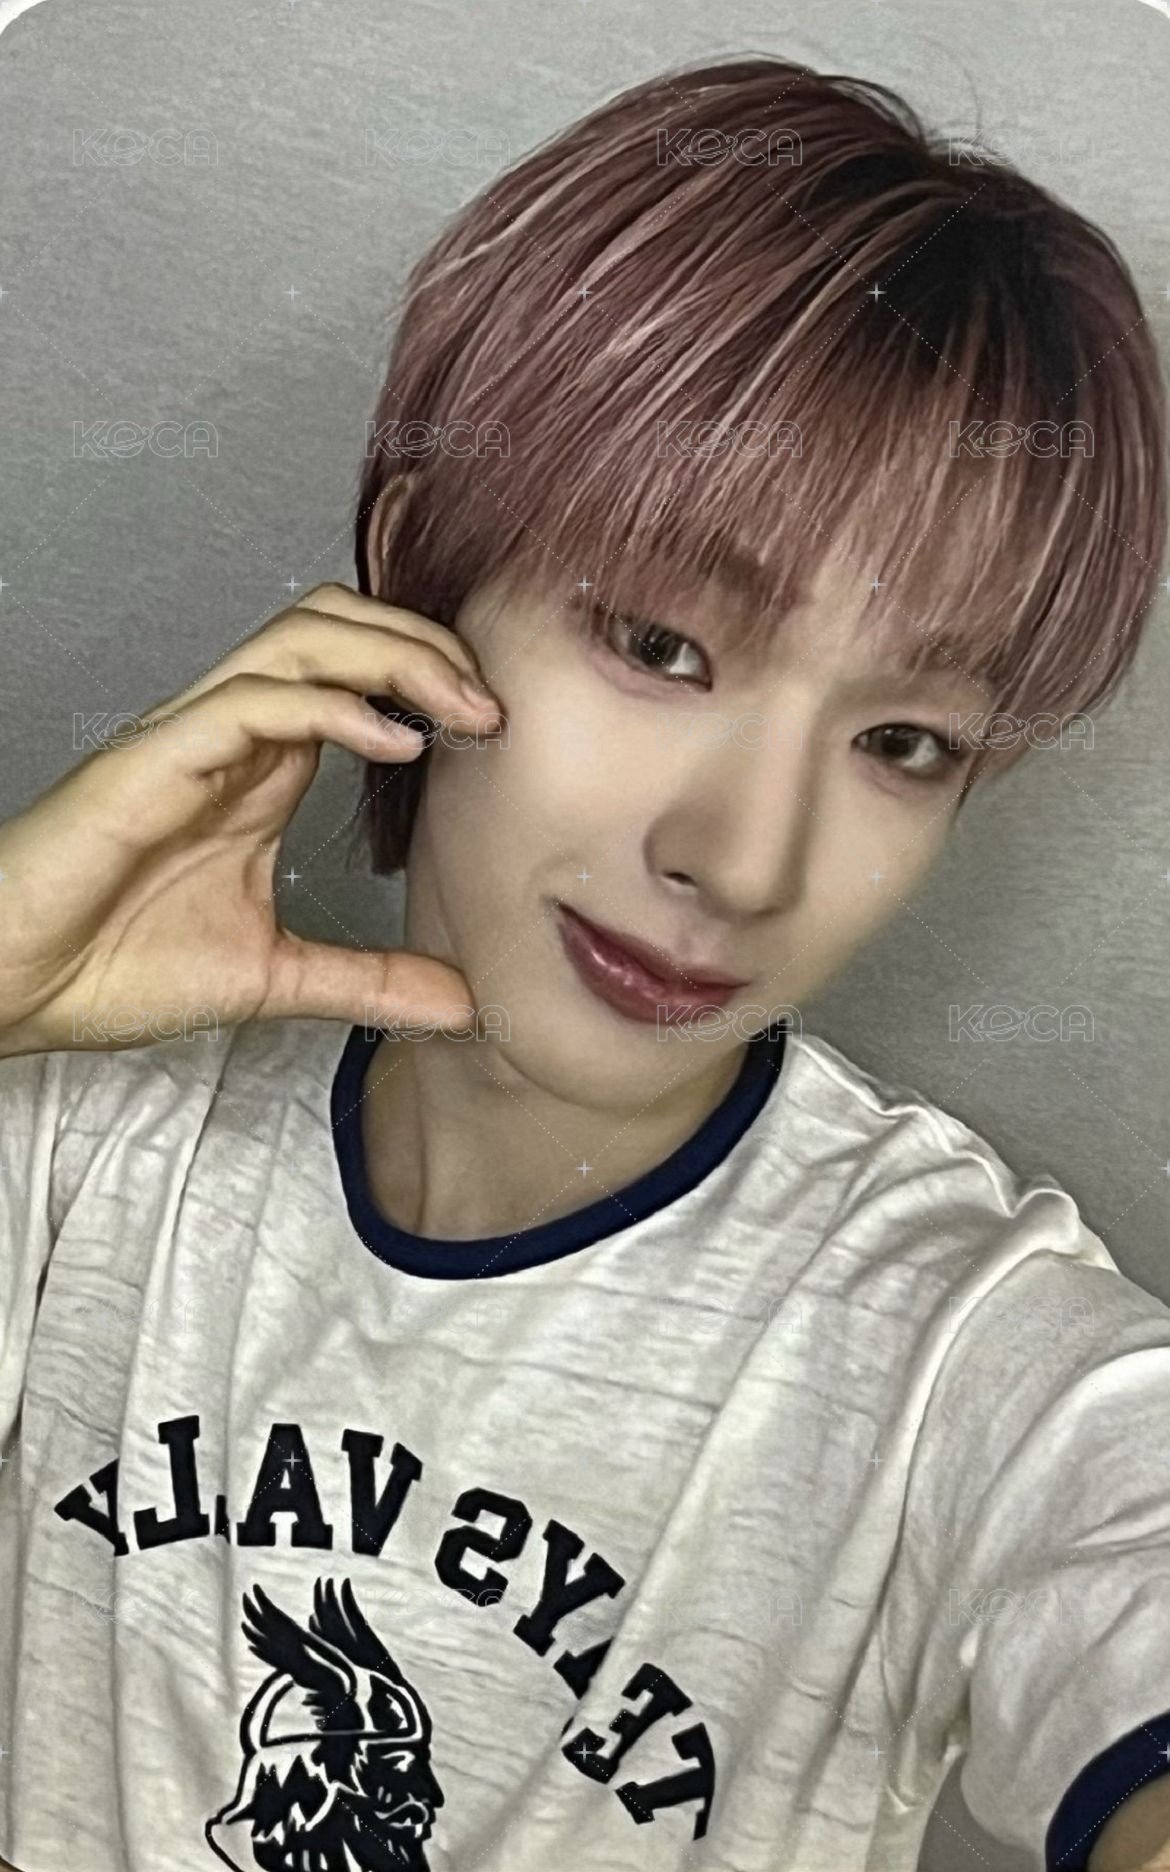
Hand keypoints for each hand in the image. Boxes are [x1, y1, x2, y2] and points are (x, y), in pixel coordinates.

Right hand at [0, 583, 502, 1056]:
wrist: (15, 988)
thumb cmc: (115, 965)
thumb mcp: (277, 977)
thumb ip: (370, 981)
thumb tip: (466, 1004)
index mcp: (261, 768)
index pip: (356, 671)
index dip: (432, 676)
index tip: (499, 729)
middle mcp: (232, 734)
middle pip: (338, 626)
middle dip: (426, 644)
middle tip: (495, 705)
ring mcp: (193, 737)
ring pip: (302, 638)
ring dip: (394, 656)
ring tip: (462, 708)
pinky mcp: (155, 759)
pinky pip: (253, 700)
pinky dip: (334, 707)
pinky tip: (395, 738)